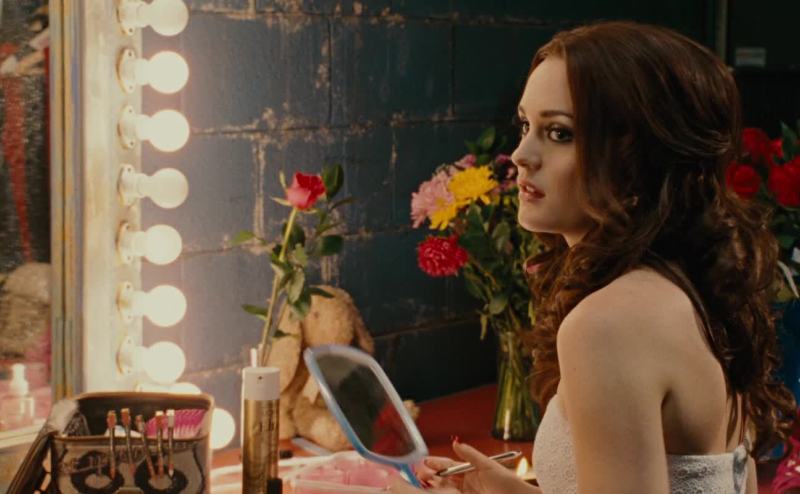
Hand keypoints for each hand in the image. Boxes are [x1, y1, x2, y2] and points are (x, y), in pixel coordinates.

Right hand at [388, 442, 538, 493]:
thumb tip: (455, 441)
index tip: (425, 461)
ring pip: (445, 489)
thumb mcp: (488, 465)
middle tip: (419, 472)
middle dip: (430, 475)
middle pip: (444, 479)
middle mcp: (466, 483)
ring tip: (423, 480)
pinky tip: (434, 490)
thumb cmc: (508, 482)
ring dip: (433, 485)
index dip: (437, 463)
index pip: (449, 466)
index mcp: (471, 471)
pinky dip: (442, 492)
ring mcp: (467, 493)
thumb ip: (470, 455)